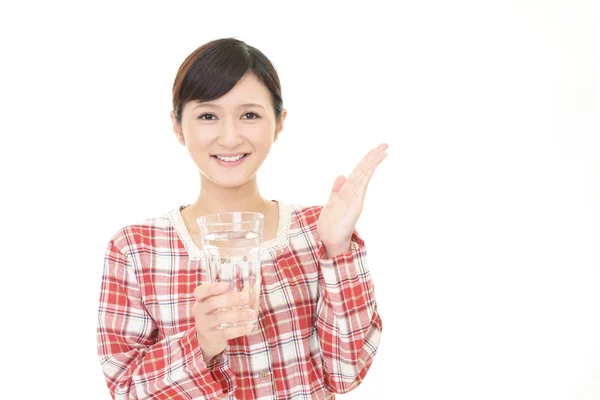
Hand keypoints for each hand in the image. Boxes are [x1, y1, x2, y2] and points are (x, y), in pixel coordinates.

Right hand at [192, 283, 257, 364]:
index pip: (200, 291)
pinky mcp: (211, 337)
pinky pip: (225, 333)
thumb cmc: (218, 312)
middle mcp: (199, 311)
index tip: (227, 286)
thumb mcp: (222, 302)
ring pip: (220, 318)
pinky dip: (239, 329)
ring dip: (238, 315)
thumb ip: (237, 295)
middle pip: (212, 303)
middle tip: (245, 298)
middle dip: (230, 299)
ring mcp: (204, 325)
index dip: (213, 288)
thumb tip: (252, 287)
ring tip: (252, 313)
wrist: (209, 336)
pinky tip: (250, 326)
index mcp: (201, 299)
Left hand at [317, 143, 388, 257]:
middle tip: (385, 145)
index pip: (358, 172)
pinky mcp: (355, 203)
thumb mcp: (331, 203)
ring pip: (365, 175)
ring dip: (372, 162)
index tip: (374, 150)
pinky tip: (372, 165)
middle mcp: (354, 193)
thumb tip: (341, 176)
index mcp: (348, 192)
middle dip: (373, 157)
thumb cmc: (331, 226)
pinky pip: (362, 185)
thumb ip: (336, 190)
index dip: (366, 160)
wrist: (331, 241)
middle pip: (364, 171)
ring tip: (383, 151)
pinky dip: (367, 174)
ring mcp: (355, 198)